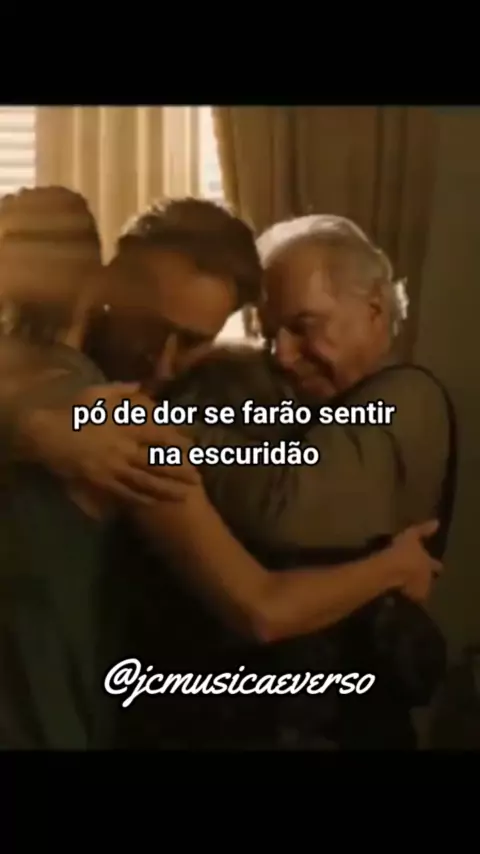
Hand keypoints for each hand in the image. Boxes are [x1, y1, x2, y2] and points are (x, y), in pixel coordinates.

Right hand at [20, 382, 200, 504]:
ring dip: (166, 489)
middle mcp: (121, 448)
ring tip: (184, 496)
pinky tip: (155, 503)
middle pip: (156, 462)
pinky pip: (124, 492)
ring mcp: (111, 467)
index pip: (156, 435)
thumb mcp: (95, 394)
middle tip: (198, 477)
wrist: (44, 434)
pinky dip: (141, 498)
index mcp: (122, 427)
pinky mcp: (100, 481)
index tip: (193, 446)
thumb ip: (121, 390)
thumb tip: (141, 385)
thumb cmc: (70, 413)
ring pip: (144, 481)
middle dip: (178, 470)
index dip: (177, 441)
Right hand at [390, 520, 441, 602]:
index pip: (436, 565)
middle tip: (418, 576)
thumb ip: (423, 530)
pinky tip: (395, 590)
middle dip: (425, 578)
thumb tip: (437, 522)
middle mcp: (426, 579)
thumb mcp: (411, 536)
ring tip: (405, 583)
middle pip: (428, 580)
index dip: (435, 565)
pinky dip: (402, 593)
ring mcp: (415, 591)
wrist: (389, 572)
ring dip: (414, 587)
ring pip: (417, 590)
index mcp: (428, 564)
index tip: (437, 566)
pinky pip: (405, 596)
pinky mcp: (403, 599)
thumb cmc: (402, 552)